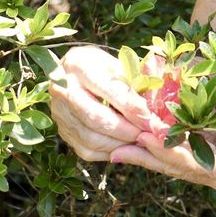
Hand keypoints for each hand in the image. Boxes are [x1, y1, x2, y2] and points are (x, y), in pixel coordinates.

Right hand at [49, 45, 157, 161]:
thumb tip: (156, 108)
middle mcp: (62, 89)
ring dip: (120, 143)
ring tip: (141, 140)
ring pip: (91, 138)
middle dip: (127, 130)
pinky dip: (110, 151)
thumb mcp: (121, 66)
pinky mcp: (62, 131)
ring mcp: (59, 112)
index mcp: (79, 65)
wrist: (76, 72)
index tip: (151, 118)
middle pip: (96, 117)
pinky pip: (87, 149)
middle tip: (148, 134)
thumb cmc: (106, 67)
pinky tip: (126, 146)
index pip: (108, 89)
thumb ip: (135, 84)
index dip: (131, 106)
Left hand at [110, 129, 215, 201]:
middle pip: (179, 170)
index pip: (194, 161)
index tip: (142, 135)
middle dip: (147, 159)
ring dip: (153, 160)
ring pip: (182, 170)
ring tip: (124, 151)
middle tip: (114, 149)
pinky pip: (192, 166)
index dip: (167, 148)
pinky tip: (160, 149)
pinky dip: (172, 158)